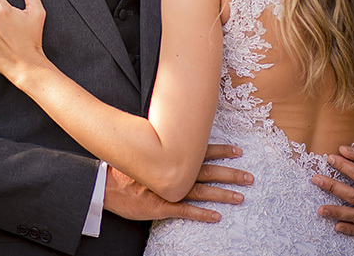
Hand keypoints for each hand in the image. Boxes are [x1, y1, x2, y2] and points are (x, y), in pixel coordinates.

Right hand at [104, 144, 251, 223]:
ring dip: (222, 194)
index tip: (238, 150)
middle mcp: (172, 171)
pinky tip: (216, 216)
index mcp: (170, 157)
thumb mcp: (144, 150)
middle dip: (230, 173)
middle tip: (249, 177)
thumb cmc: (124, 166)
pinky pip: (185, 211)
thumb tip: (178, 138)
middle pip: (207, 172)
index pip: (201, 151)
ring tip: (240, 196)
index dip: (220, 151)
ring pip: (201, 191)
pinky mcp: (160, 206)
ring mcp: (168, 190)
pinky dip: (201, 214)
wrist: (104, 183)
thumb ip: (163, 146)